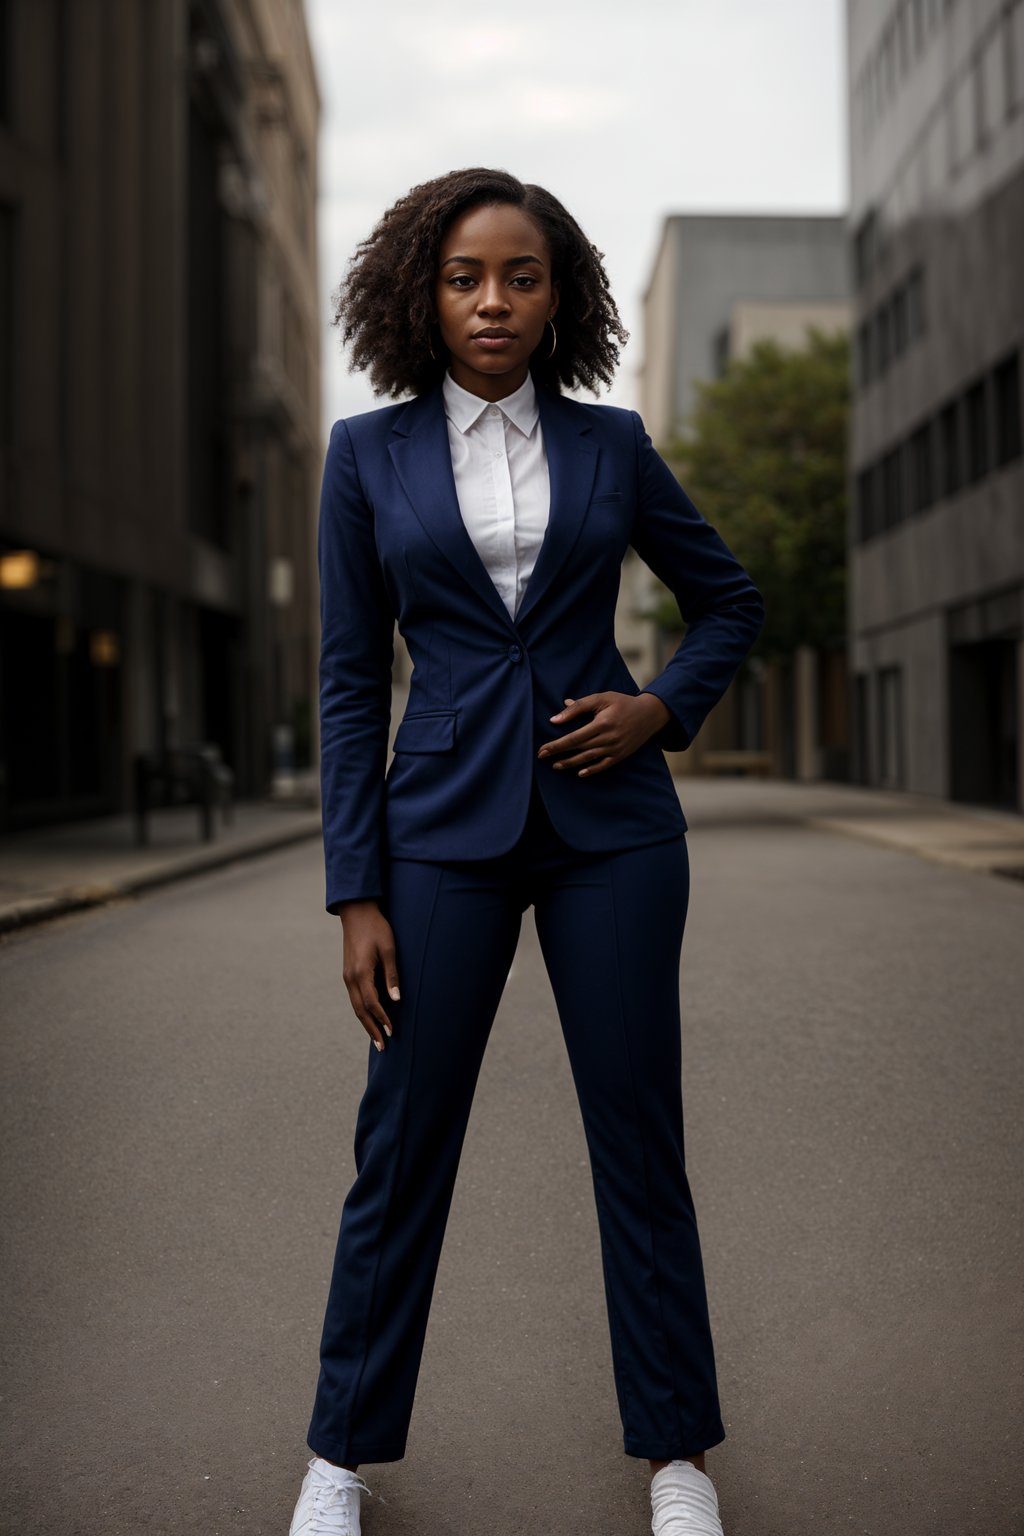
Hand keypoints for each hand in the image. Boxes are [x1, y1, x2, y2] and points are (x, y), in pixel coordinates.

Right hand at [337, 900, 399, 1050]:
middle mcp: (350, 978)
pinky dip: (362, 1011)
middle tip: (382, 1047)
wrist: (357, 912)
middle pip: (360, 1010)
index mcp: (361, 973)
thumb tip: (396, 1000)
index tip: (393, 1032)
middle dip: (371, 1029)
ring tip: (377, 1037)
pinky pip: (354, 997)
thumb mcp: (389, 949)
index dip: (382, 1019)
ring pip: (355, 1006)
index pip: (372, 1003)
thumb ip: (392, 975)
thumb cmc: (377, 928)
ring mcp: (347, 976)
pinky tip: (370, 1017)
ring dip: (365, 1022)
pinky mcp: (348, 973)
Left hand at [536, 691, 671, 776]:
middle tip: (541, 756)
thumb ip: (578, 706)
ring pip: (588, 759)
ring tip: (556, 765)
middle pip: (578, 749)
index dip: (557, 744)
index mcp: (602, 723)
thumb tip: (556, 719)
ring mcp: (615, 748)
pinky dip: (591, 770)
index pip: (574, 737)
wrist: (649, 714)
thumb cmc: (622, 703)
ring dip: (570, 764)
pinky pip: (604, 766)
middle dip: (559, 754)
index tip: (542, 748)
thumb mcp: (601, 698)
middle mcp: (608, 738)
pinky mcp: (621, 755)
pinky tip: (579, 774)